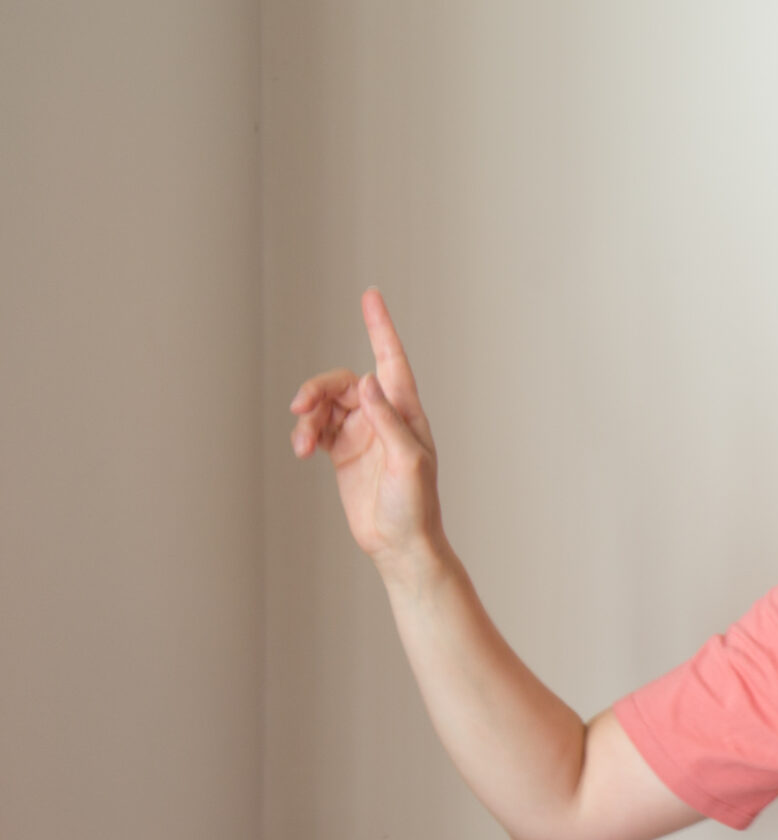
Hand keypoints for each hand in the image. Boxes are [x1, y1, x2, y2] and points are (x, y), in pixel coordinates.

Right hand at [286, 288, 443, 577]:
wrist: (400, 544)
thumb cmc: (416, 506)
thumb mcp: (407, 461)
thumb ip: (387, 421)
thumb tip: (369, 381)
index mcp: (406, 413)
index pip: (391, 359)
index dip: (380, 327)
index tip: (370, 295)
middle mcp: (384, 416)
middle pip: (344, 382)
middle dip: (318, 390)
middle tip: (300, 408)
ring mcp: (362, 433)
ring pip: (326, 404)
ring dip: (308, 415)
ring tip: (301, 441)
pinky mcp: (343, 452)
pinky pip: (317, 427)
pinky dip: (305, 432)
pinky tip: (302, 450)